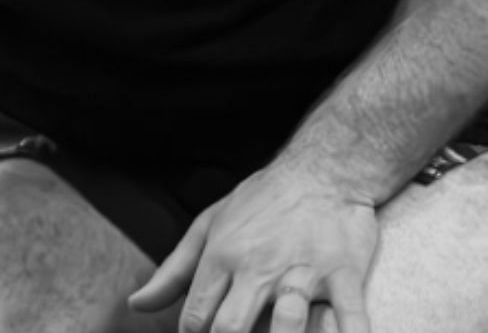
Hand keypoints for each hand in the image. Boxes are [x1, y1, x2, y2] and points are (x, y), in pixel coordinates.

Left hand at [128, 164, 377, 332]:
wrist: (321, 171)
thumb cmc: (259, 203)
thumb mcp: (208, 228)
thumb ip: (173, 273)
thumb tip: (136, 305)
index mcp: (222, 258)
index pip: (195, 317)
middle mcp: (258, 268)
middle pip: (231, 327)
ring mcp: (303, 273)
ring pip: (287, 325)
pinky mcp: (344, 276)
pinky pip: (351, 318)